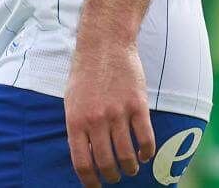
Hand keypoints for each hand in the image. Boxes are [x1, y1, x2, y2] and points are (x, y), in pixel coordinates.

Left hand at [65, 41, 154, 186]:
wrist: (104, 44)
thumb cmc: (85, 73)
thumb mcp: (71, 101)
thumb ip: (77, 128)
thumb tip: (85, 156)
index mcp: (76, 120)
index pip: (82, 163)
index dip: (90, 182)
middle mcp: (96, 119)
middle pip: (107, 164)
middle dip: (113, 176)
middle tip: (116, 176)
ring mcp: (117, 112)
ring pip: (128, 156)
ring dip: (131, 168)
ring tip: (131, 167)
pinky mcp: (138, 105)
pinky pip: (146, 139)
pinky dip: (147, 152)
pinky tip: (145, 153)